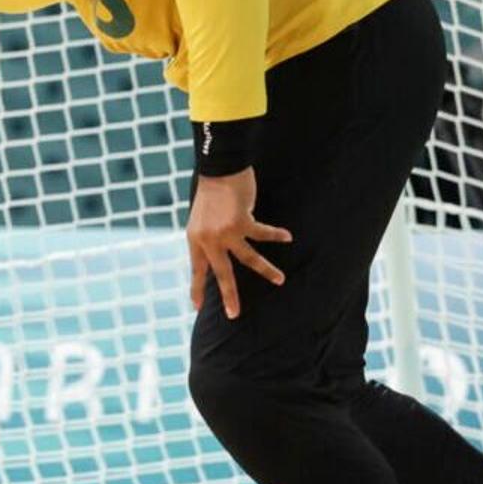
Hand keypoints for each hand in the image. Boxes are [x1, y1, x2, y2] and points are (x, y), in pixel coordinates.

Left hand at [186, 169, 292, 319]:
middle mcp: (209, 239)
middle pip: (222, 274)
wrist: (218, 168)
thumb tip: (216, 253)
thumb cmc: (211, 191)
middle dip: (229, 295)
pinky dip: (276, 234)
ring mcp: (225, 232)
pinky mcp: (242, 222)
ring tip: (280, 280)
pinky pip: (263, 234)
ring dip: (266, 270)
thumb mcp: (201, 219)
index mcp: (196, 239)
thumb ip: (208, 238)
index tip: (197, 308)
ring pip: (248, 259)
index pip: (197, 269)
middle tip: (234, 315)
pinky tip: (287, 236)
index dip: (197, 288)